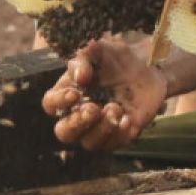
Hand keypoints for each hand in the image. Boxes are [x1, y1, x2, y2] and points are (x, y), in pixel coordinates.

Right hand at [41, 40, 167, 151]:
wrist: (145, 68)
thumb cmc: (114, 58)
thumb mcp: (97, 49)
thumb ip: (84, 59)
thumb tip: (79, 78)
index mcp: (67, 93)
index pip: (50, 105)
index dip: (59, 102)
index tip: (75, 93)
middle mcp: (78, 115)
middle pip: (64, 133)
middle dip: (76, 124)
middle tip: (93, 109)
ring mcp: (98, 128)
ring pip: (90, 143)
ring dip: (101, 129)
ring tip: (115, 108)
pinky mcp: (119, 135)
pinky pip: (114, 145)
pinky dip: (120, 135)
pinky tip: (128, 120)